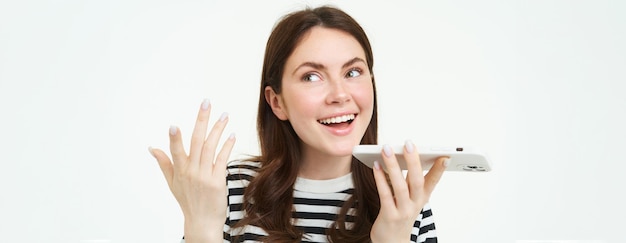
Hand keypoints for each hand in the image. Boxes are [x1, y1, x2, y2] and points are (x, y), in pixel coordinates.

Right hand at [149, 99, 235, 241]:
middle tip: (206, 103)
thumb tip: (152, 147)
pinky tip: (232, 135)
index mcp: (179, 170)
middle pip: (196, 141)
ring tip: (224, 115)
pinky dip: (227, 146)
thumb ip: (164, 163)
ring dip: (218, 129)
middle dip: (201, 120)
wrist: (202, 222)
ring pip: (210, 147)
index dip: (174, 139)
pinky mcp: (217, 181)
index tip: (173, 126)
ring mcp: (204, 176)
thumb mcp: (172, 183)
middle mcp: (191, 172)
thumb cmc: (188, 201)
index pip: (176, 151)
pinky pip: (222, 159)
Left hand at [370, 140, 446, 242]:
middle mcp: (415, 204)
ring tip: (387, 149)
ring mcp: (403, 211)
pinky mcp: (390, 216)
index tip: (445, 156)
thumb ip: (410, 179)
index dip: (440, 170)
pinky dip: (380, 178)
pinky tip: (376, 166)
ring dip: (393, 166)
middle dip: (413, 161)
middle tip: (409, 144)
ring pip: (400, 186)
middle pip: (416, 180)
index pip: (433, 181)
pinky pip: (385, 194)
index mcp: (423, 197)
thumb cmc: (401, 213)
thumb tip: (405, 155)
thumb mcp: (411, 197)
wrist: (393, 241)